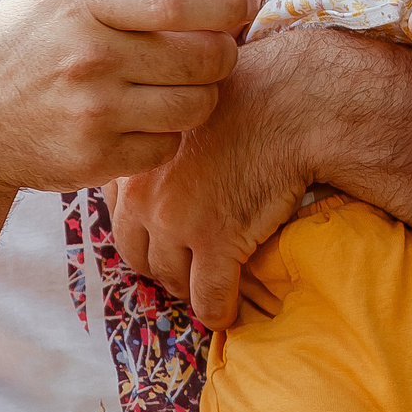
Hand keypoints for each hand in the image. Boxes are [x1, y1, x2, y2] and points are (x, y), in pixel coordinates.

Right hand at [0, 0, 261, 194]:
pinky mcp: (95, 160)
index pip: (181, 1)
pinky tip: (142, 118)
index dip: (229, 1)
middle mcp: (89, 59)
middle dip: (224, 51)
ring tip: (178, 82)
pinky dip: (167, 133)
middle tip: (214, 48)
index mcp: (83, 4)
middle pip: (204, 58)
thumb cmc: (24, 38)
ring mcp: (93, 114)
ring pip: (196, 106)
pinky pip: (167, 146)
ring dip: (201, 94)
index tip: (246, 0)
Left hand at [107, 32, 319, 328]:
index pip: (120, 219)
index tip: (164, 242)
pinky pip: (210, 296)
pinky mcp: (218, 240)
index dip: (144, 235)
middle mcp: (144, 194)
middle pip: (139, 256)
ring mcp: (178, 221)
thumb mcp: (181, 116)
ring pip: (172, 280)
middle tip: (186, 273)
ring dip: (190, 289)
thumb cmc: (247, 100)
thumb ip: (158, 146)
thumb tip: (160, 177)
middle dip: (161, 268)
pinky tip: (231, 311)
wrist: (291, 102)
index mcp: (133, 162)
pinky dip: (219, 310)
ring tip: (208, 288)